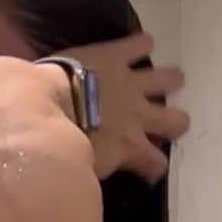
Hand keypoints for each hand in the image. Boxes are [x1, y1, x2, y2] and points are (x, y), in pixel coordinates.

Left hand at [54, 31, 188, 183]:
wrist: (43, 108)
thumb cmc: (59, 146)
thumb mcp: (84, 168)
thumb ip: (100, 167)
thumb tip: (97, 177)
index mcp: (130, 147)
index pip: (157, 164)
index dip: (155, 166)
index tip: (146, 166)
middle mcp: (139, 115)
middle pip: (177, 120)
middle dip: (173, 122)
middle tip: (160, 121)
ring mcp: (131, 83)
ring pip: (171, 79)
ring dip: (168, 81)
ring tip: (160, 81)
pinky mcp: (117, 56)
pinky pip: (142, 44)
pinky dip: (142, 45)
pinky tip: (140, 46)